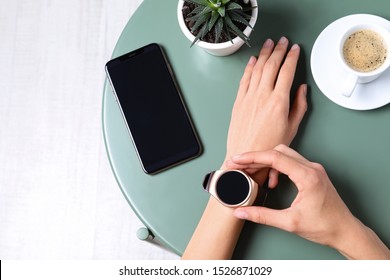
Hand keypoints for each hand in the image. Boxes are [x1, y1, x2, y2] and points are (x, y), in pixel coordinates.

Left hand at [224, 37, 306, 167]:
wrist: (245, 156)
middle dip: (279, 50)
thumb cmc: (269, 146)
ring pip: (257, 69)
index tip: (295, 48)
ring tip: (269, 44)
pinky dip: (249, 67)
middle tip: (283, 41)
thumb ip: (299, 106)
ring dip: (264, 54)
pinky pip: (244, 79)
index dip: (292, 57)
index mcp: (278, 101)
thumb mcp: (292, 128)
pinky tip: (253, 61)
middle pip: (271, 65)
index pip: (287, 71)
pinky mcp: (238, 101)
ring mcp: (248, 97)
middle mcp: (262, 95)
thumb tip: (301, 89)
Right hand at [227, 145, 389, 258]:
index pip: (275, 158)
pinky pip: (291, 162)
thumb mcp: (290, 223)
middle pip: (278, 151)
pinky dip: (277, 168)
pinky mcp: (313, 174)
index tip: (237, 160)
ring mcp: (314, 169)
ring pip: (284, 155)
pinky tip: (272, 182)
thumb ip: (263, 216)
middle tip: (239, 166)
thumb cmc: (324, 227)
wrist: (345, 231)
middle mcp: (312, 168)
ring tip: (253, 175)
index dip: (252, 157)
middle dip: (256, 158)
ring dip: (266, 162)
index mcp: (307, 177)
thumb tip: (242, 212)